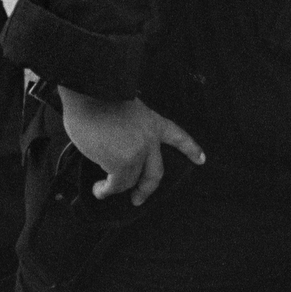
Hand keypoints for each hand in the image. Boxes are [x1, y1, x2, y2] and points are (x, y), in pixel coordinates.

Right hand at [59, 87, 204, 205]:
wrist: (89, 92)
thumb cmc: (97, 97)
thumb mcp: (125, 111)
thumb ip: (129, 130)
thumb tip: (115, 150)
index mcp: (153, 121)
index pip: (177, 136)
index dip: (190, 149)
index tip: (201, 159)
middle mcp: (149, 139)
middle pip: (156, 172)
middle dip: (148, 188)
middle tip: (139, 199)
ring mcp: (138, 152)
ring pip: (130, 180)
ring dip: (116, 188)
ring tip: (102, 189)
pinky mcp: (122, 163)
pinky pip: (116, 184)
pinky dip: (106, 190)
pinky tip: (98, 190)